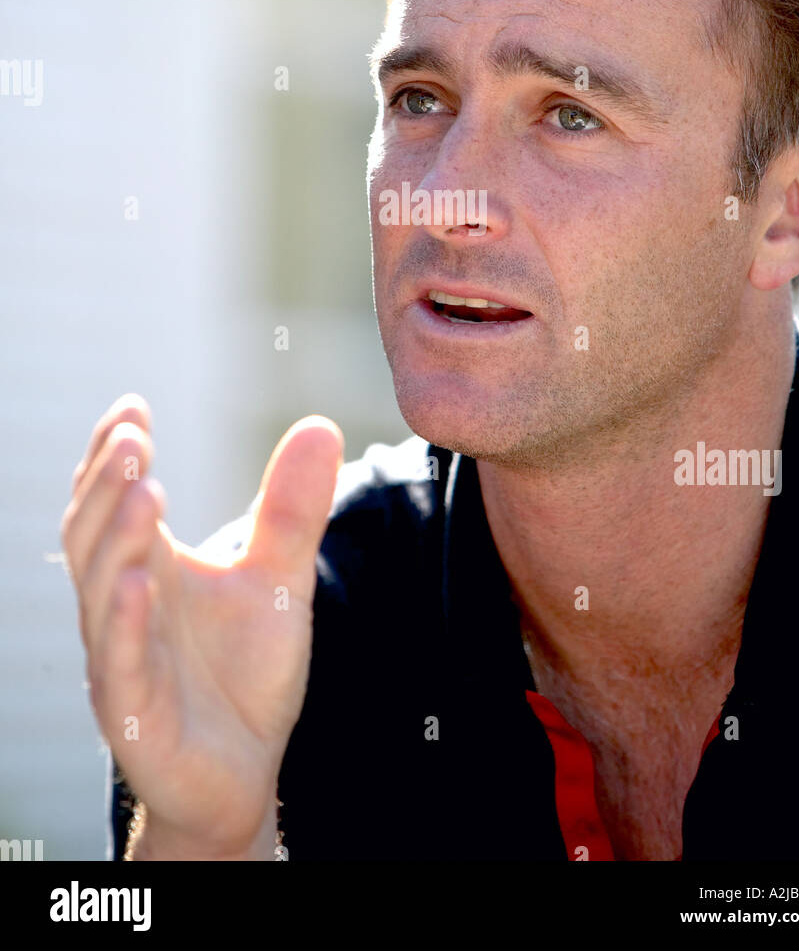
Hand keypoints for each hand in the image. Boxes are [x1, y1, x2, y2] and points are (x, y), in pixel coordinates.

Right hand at [61, 394, 341, 857]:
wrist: (244, 772)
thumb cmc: (245, 673)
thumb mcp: (279, 580)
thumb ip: (292, 510)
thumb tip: (322, 423)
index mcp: (149, 567)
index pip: (113, 499)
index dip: (112, 454)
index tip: (133, 407)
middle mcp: (123, 605)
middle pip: (95, 534)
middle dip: (108, 483)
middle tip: (132, 438)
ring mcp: (123, 658)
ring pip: (100, 590)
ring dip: (116, 537)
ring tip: (143, 489)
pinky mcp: (134, 712)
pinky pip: (119, 663)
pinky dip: (124, 620)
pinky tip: (139, 582)